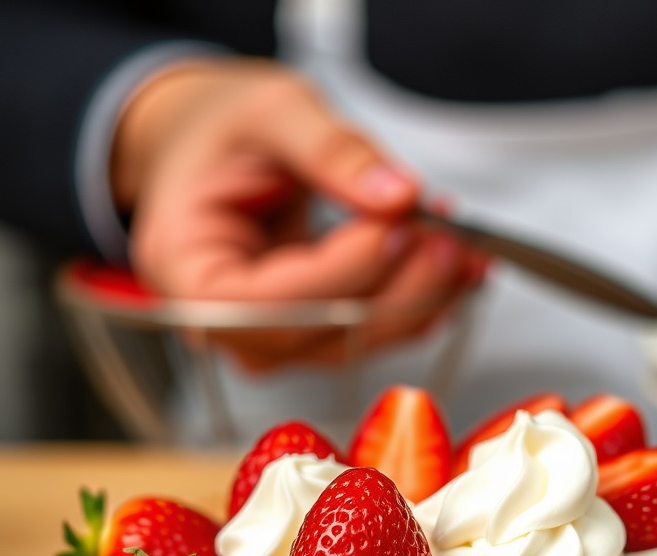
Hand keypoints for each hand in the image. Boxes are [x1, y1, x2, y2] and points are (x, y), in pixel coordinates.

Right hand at [111, 59, 483, 370]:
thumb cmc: (220, 130)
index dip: (345, 272)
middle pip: (324, 335)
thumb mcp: (268, 112)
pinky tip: (456, 266)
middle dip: (399, 288)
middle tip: (451, 234)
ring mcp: (274, 340)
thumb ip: (331, 150)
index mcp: (191, 276)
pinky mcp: (313, 336)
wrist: (208, 147)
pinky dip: (422, 300)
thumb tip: (398, 195)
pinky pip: (374, 332)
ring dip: (422, 298)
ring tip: (465, 244)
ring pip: (359, 342)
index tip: (400, 225)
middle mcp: (228, 327)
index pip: (272, 302)